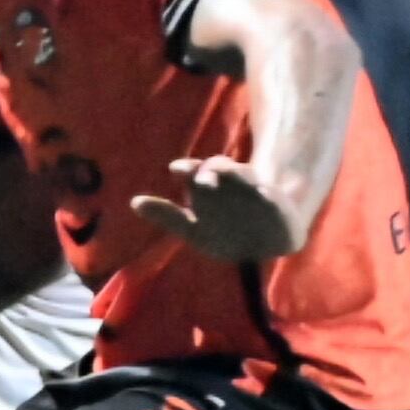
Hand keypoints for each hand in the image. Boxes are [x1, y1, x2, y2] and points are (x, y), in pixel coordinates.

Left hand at [132, 156, 305, 261]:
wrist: (267, 241)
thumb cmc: (225, 233)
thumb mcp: (194, 229)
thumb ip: (168, 216)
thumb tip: (133, 202)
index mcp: (208, 189)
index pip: (195, 173)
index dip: (187, 169)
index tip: (176, 169)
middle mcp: (230, 183)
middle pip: (219, 168)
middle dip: (211, 169)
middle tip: (203, 177)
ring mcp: (253, 190)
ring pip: (244, 175)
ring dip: (237, 173)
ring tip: (231, 173)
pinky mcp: (275, 203)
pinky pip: (272, 196)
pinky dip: (268, 193)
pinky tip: (265, 192)